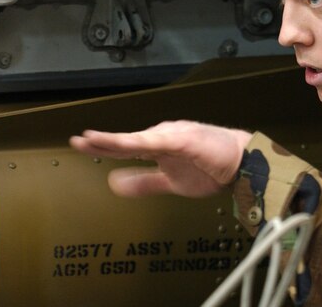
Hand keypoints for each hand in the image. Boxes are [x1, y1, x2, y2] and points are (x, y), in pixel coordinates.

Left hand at [69, 120, 251, 197]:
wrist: (242, 164)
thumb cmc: (212, 168)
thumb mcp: (170, 183)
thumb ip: (144, 183)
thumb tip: (116, 185)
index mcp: (159, 145)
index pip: (125, 146)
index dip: (103, 146)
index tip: (81, 145)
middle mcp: (163, 136)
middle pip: (128, 140)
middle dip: (103, 141)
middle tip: (79, 141)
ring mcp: (175, 136)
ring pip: (141, 138)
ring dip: (118, 140)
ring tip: (96, 140)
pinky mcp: (188, 140)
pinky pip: (163, 141)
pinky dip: (147, 141)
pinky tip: (131, 142)